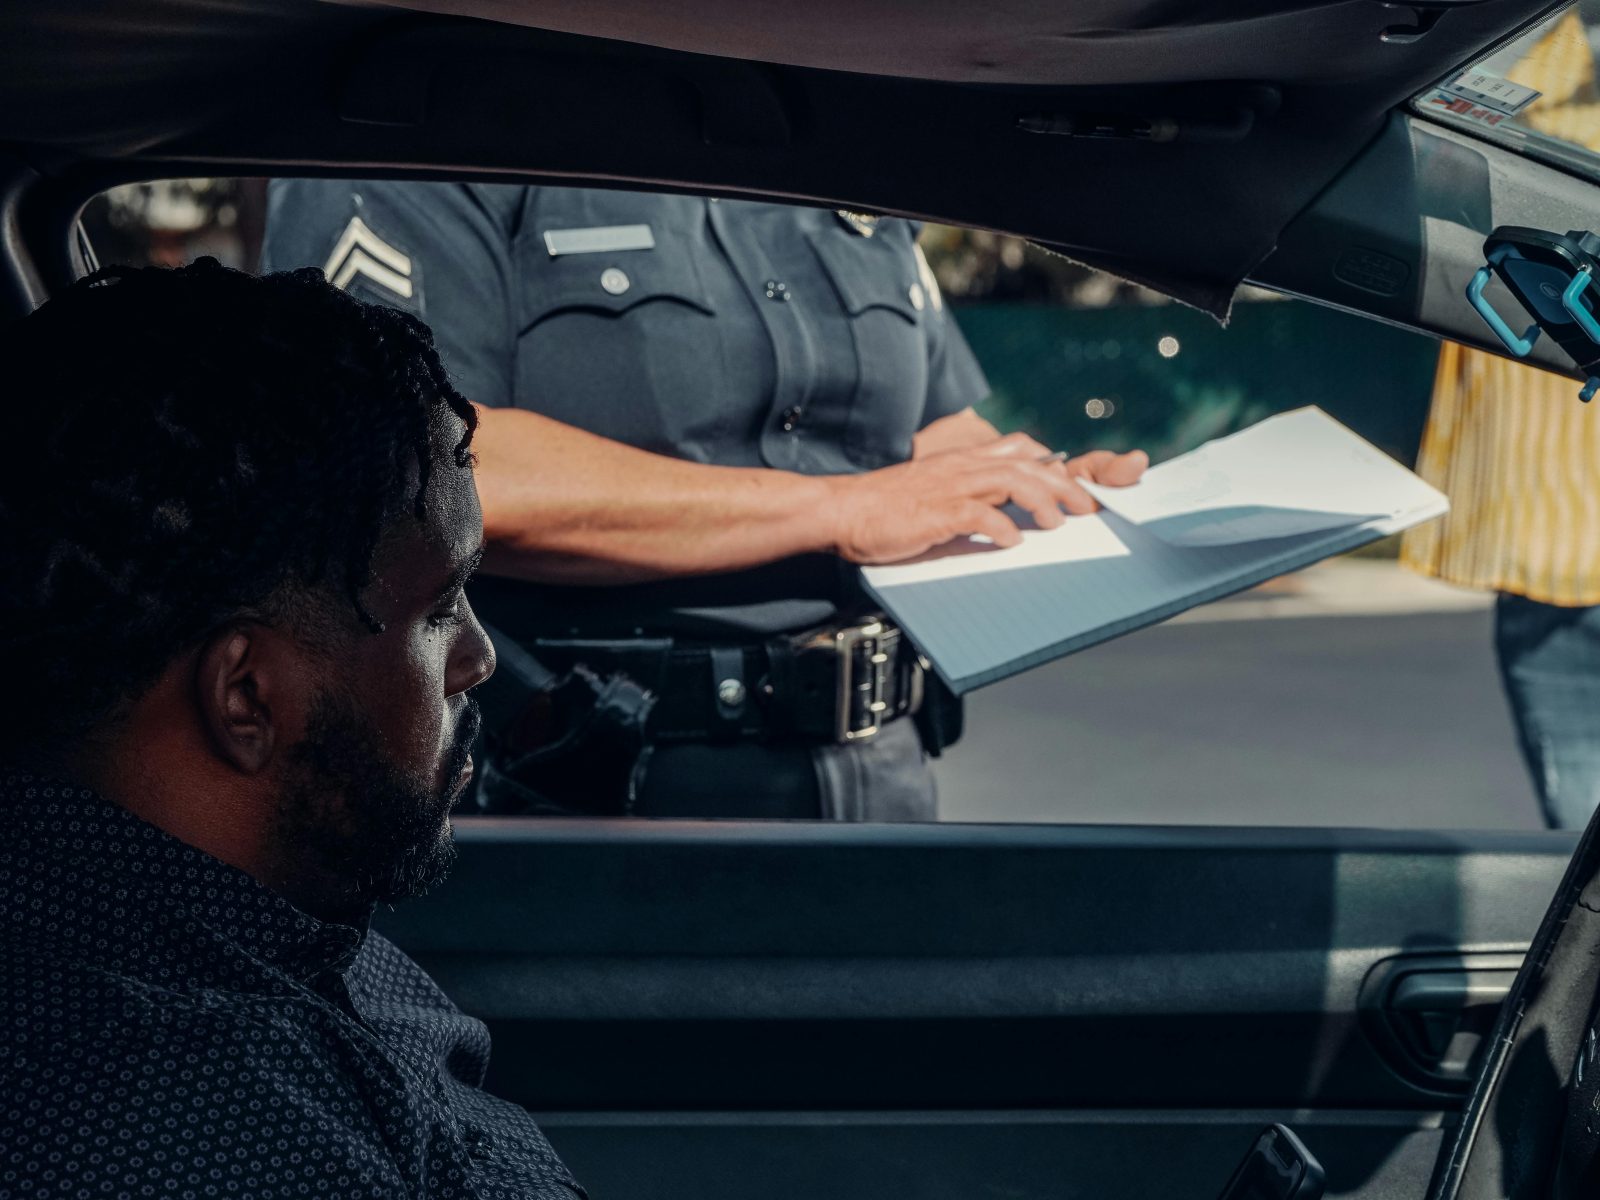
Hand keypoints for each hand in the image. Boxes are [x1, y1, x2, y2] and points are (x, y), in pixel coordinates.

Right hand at [824, 438, 1148, 564]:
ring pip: (1011, 481)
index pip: (1020, 448)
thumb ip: (967, 493)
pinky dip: (1001, 527)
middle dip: (1065, 485)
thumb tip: (1001, 511)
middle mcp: (962, 467)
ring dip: (1041, 502)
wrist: (842, 510)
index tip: (1076, 485)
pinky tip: (1012, 542)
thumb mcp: (933, 490)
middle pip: (1028, 464)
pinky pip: (977, 514)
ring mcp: (949, 488)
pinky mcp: (935, 512)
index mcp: (962, 460)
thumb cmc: (884, 507)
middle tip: (1088, 507)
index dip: (1055, 464)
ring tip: (1058, 523)